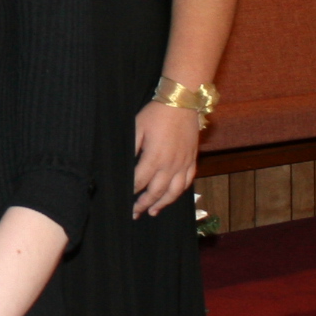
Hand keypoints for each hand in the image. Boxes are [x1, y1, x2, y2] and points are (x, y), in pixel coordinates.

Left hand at [130, 100, 201, 218]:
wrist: (182, 102)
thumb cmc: (157, 114)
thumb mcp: (137, 127)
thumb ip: (131, 148)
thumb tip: (124, 166)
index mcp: (154, 157)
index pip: (139, 182)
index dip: (131, 193)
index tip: (123, 200)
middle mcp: (170, 165)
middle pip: (156, 191)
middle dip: (144, 204)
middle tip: (135, 213)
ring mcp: (183, 163)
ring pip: (174, 191)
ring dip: (163, 203)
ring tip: (153, 211)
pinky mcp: (192, 159)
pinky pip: (188, 181)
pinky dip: (180, 192)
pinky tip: (173, 196)